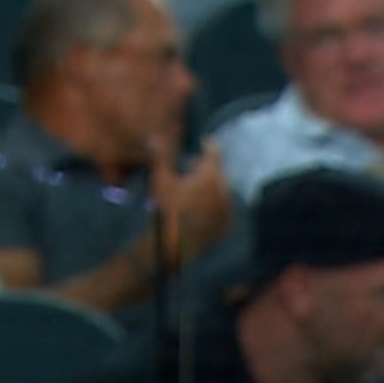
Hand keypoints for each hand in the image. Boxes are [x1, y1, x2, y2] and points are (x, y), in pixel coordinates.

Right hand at [151, 142, 232, 263]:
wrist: (174, 245)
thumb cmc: (166, 210)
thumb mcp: (159, 181)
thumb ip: (161, 157)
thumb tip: (156, 136)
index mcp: (210, 175)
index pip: (214, 152)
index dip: (208, 145)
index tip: (203, 142)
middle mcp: (224, 188)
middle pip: (217, 171)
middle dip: (206, 168)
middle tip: (192, 169)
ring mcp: (228, 207)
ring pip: (221, 189)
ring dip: (211, 186)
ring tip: (195, 190)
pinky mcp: (227, 223)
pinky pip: (222, 207)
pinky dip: (214, 204)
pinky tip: (201, 208)